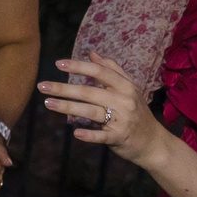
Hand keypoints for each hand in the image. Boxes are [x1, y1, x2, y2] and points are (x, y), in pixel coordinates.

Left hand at [39, 56, 169, 163]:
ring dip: (67, 107)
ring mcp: (122, 120)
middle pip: (89, 92)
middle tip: (42, 86)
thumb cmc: (137, 112)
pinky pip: (102, 135)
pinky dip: (90, 134)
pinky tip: (75, 132)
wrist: (154, 142)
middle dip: (64, 88)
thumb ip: (112, 70)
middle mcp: (124, 101)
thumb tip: (92, 53)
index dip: (79, 67)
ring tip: (47, 103)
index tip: (58, 64)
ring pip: (91, 112)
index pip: (99, 73)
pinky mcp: (120, 137)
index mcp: (125, 87)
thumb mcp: (129, 89)